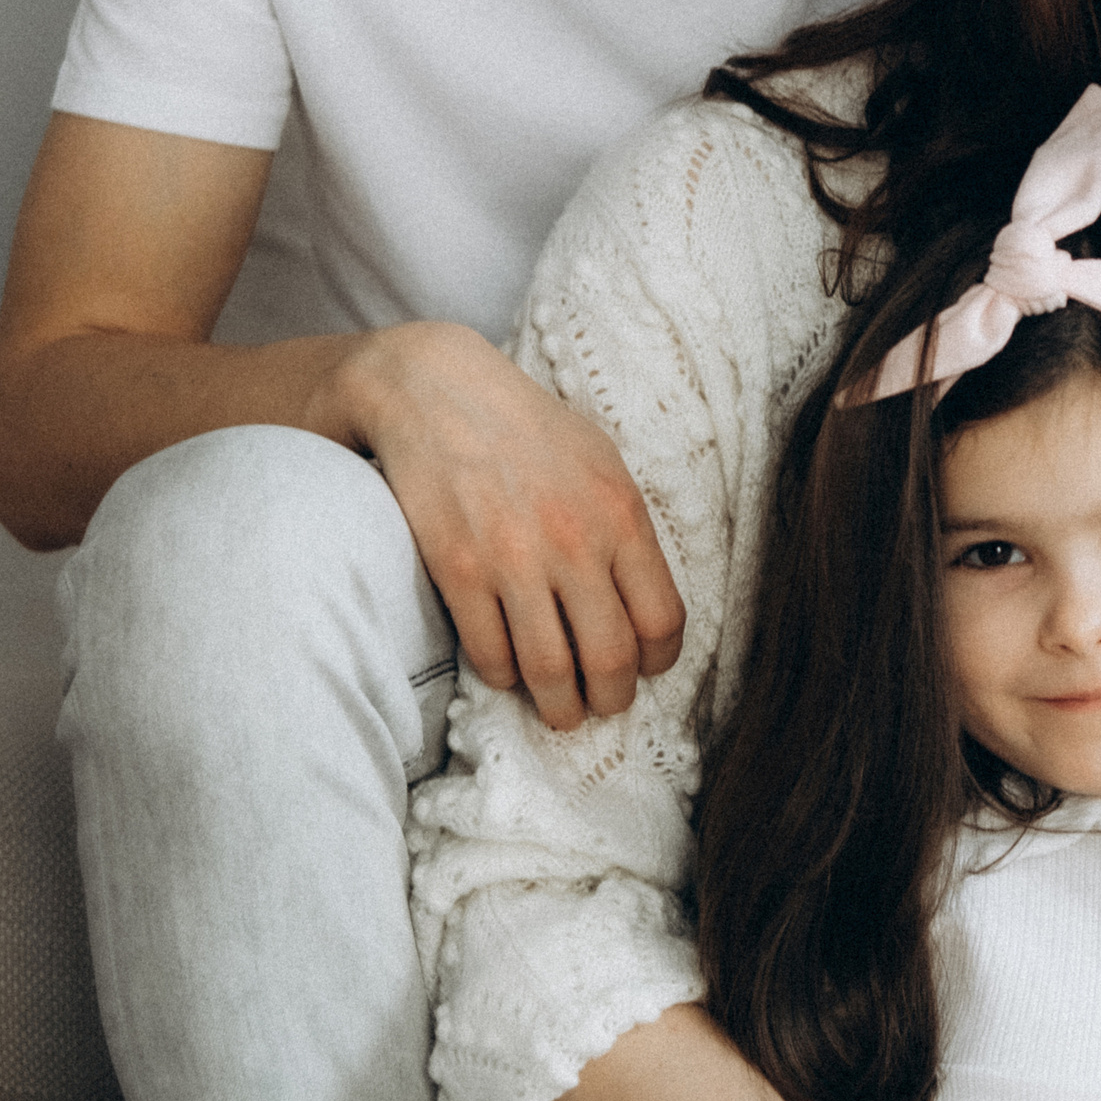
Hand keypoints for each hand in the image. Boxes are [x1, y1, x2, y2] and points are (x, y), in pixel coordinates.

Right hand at [317, 320, 683, 727]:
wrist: (437, 391)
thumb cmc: (527, 428)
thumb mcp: (601, 462)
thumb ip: (626, 529)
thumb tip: (645, 602)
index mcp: (621, 515)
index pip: (662, 620)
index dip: (659, 661)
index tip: (645, 668)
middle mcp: (575, 542)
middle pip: (611, 659)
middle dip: (611, 699)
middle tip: (602, 705)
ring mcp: (514, 559)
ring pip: (549, 671)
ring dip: (558, 706)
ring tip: (558, 710)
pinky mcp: (459, 570)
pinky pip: (490, 654)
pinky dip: (502, 677)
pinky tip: (507, 669)